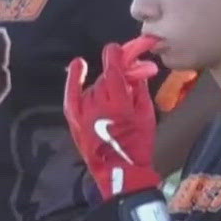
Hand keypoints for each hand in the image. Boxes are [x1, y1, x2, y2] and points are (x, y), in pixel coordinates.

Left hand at [65, 37, 159, 199]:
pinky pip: (72, 94)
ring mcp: (83, 111)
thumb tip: (138, 68)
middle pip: (106, 78)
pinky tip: (80, 64)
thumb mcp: (147, 114)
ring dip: (105, 85)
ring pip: (94, 86)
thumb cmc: (139, 144)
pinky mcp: (75, 119)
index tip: (119, 48)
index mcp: (119, 102)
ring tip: (116, 96)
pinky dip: (75, 78)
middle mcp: (98, 103)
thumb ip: (140, 88)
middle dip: (117, 75)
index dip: (116, 54)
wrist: (120, 172)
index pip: (113, 68)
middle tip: (130, 79)